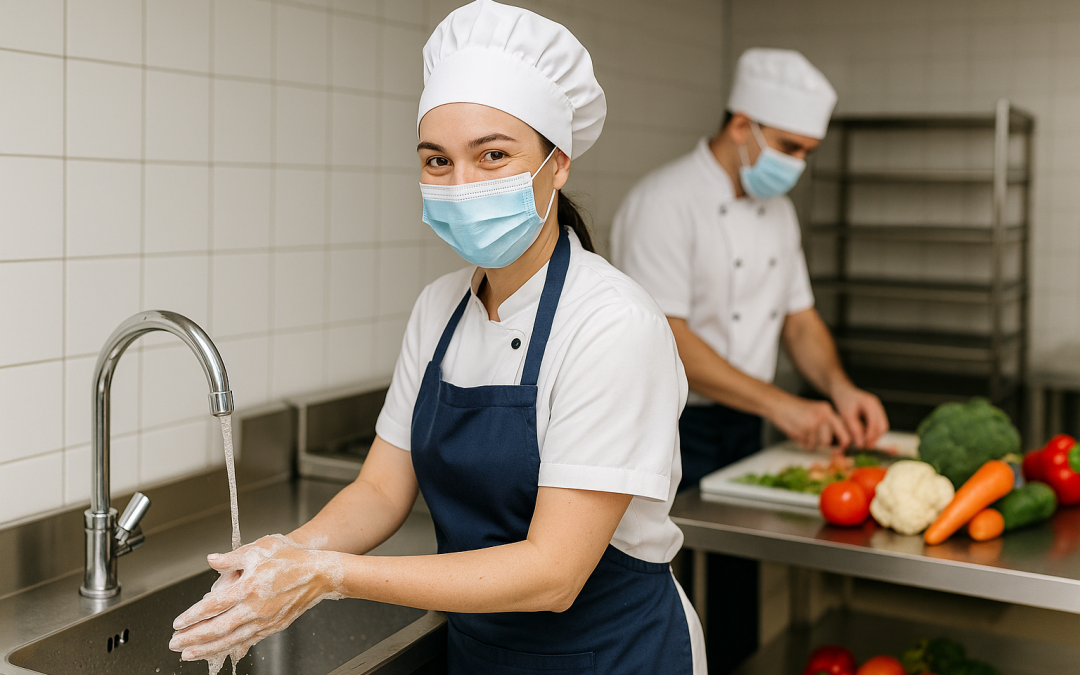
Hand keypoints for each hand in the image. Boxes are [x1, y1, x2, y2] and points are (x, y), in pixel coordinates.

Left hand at [169, 534, 344, 664]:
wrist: (320, 573)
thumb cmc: (292, 559)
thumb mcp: (260, 549)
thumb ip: (232, 557)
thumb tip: (212, 560)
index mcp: (250, 586)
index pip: (213, 605)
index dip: (193, 616)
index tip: (178, 623)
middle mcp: (256, 607)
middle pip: (218, 628)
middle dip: (193, 638)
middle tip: (175, 644)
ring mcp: (265, 620)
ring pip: (231, 639)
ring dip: (207, 648)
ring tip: (189, 653)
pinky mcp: (273, 626)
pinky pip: (247, 641)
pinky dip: (230, 647)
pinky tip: (218, 650)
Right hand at [770, 394, 851, 450]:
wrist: (778, 404)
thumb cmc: (795, 409)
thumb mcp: (815, 411)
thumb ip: (827, 423)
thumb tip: (839, 443)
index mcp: (827, 410)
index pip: (843, 429)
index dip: (844, 442)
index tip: (842, 449)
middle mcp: (822, 416)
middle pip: (827, 441)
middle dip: (820, 445)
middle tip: (813, 442)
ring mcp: (812, 423)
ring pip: (815, 444)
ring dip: (808, 443)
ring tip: (801, 432)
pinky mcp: (801, 430)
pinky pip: (804, 444)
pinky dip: (799, 441)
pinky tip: (795, 431)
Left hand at [831, 385, 887, 449]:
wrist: (843, 391)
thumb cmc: (843, 401)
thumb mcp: (846, 415)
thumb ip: (854, 429)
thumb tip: (861, 445)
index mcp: (870, 403)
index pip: (875, 423)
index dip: (871, 436)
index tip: (865, 446)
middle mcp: (877, 405)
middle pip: (882, 426)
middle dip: (875, 438)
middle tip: (866, 447)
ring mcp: (878, 408)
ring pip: (882, 426)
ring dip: (875, 436)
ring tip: (865, 444)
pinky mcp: (876, 412)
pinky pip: (879, 425)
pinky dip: (873, 432)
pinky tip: (865, 437)